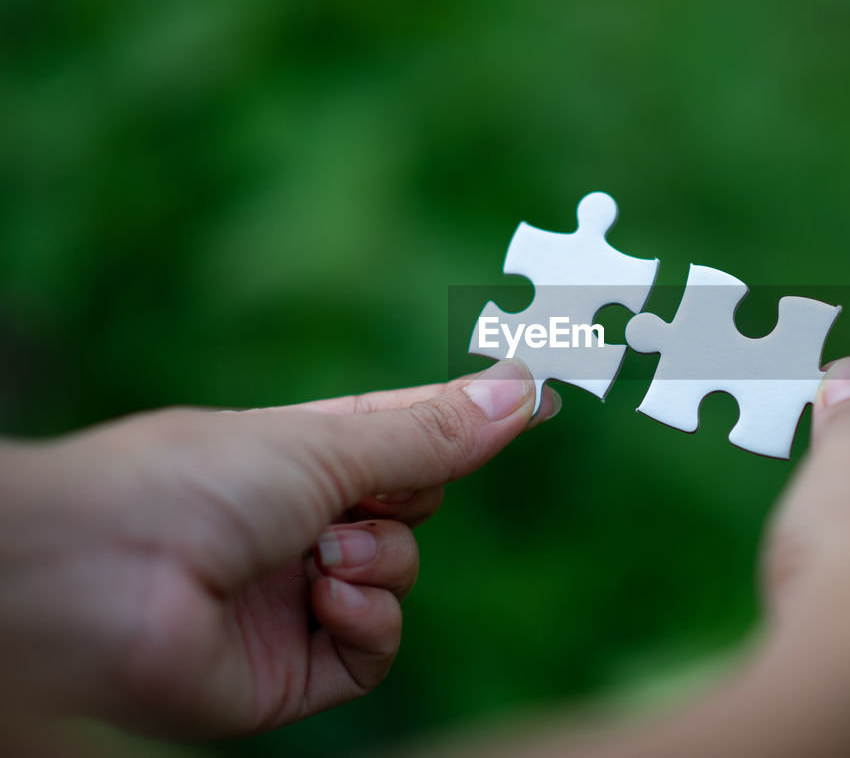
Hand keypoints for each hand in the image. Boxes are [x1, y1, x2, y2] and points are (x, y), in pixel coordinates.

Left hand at [0, 359, 555, 738]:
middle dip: (409, 497)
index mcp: (301, 454)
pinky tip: (326, 597)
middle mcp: (302, 523)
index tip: (543, 398)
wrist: (96, 580)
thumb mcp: (329, 442)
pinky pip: (373, 649)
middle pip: (413, 507)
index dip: (470, 419)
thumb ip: (431, 431)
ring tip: (323, 554)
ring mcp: (297, 597)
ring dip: (380, 562)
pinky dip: (367, 620)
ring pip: (400, 578)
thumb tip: (525, 389)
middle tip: (378, 491)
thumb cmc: (195, 482)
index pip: (408, 432)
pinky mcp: (291, 671)